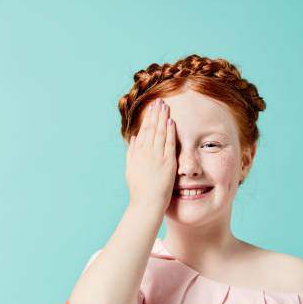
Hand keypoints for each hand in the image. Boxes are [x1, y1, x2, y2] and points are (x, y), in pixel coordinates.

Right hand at [126, 98, 176, 212]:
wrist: (146, 203)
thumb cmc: (139, 189)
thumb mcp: (131, 168)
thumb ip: (132, 152)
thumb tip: (133, 137)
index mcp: (137, 153)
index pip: (143, 130)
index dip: (148, 118)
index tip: (151, 107)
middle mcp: (146, 152)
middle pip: (151, 128)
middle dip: (155, 113)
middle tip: (159, 100)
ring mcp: (156, 157)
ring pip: (159, 133)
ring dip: (162, 118)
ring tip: (165, 105)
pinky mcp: (167, 163)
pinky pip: (168, 144)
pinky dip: (169, 132)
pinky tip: (171, 122)